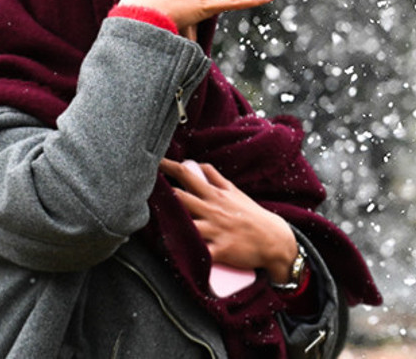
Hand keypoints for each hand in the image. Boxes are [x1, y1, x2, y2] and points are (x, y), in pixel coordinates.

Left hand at [159, 158, 297, 283]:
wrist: (274, 239)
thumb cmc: (253, 216)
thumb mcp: (236, 193)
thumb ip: (216, 179)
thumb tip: (198, 166)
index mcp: (216, 194)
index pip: (189, 174)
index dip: (169, 167)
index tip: (154, 162)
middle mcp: (213, 209)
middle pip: (181, 196)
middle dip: (160, 192)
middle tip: (140, 188)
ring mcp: (216, 229)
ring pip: (186, 222)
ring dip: (168, 221)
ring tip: (148, 220)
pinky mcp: (220, 250)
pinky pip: (199, 252)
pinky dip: (184, 253)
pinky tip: (168, 252)